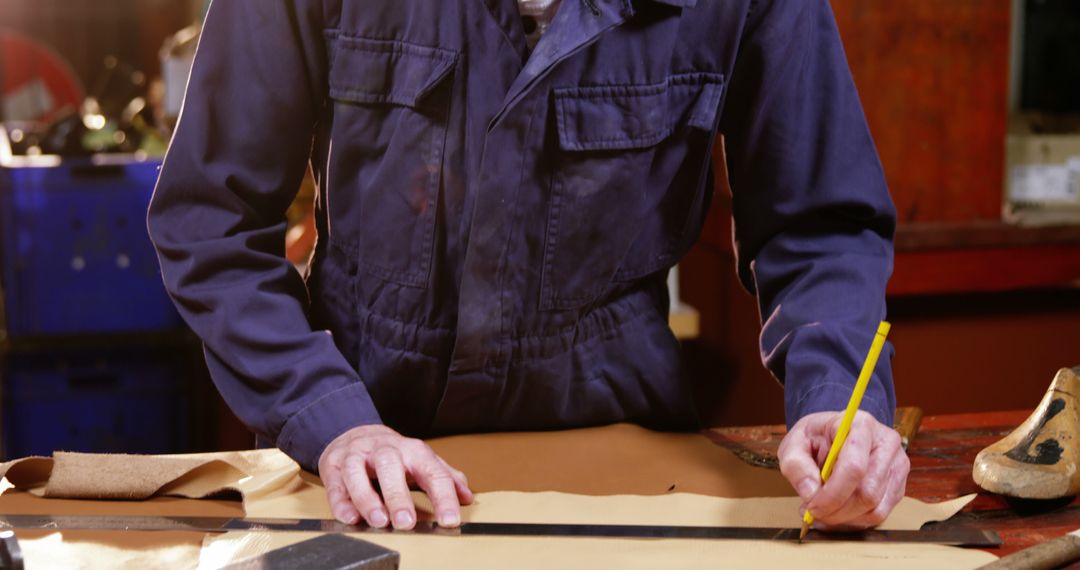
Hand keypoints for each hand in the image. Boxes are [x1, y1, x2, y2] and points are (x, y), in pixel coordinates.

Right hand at [318, 424, 473, 529]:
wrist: (356, 433)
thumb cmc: (394, 455)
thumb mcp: (422, 462)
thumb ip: (445, 477)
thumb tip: (468, 496)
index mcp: (413, 450)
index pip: (432, 471)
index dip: (443, 496)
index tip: (450, 520)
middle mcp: (385, 450)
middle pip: (390, 466)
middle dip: (398, 495)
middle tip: (406, 522)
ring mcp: (357, 455)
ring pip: (357, 471)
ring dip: (367, 498)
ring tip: (379, 521)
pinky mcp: (334, 465)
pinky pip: (335, 483)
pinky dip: (341, 501)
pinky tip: (350, 517)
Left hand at [778, 410, 909, 530]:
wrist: (832, 435)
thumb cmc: (814, 438)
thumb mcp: (793, 444)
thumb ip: (796, 466)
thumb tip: (811, 493)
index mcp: (861, 425)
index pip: (854, 467)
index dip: (833, 494)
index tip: (812, 506)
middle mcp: (886, 443)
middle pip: (867, 493)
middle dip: (836, 511)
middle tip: (812, 512)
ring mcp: (896, 465)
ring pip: (874, 508)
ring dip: (844, 518)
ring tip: (822, 510)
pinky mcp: (898, 485)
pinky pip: (879, 514)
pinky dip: (854, 521)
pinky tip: (836, 513)